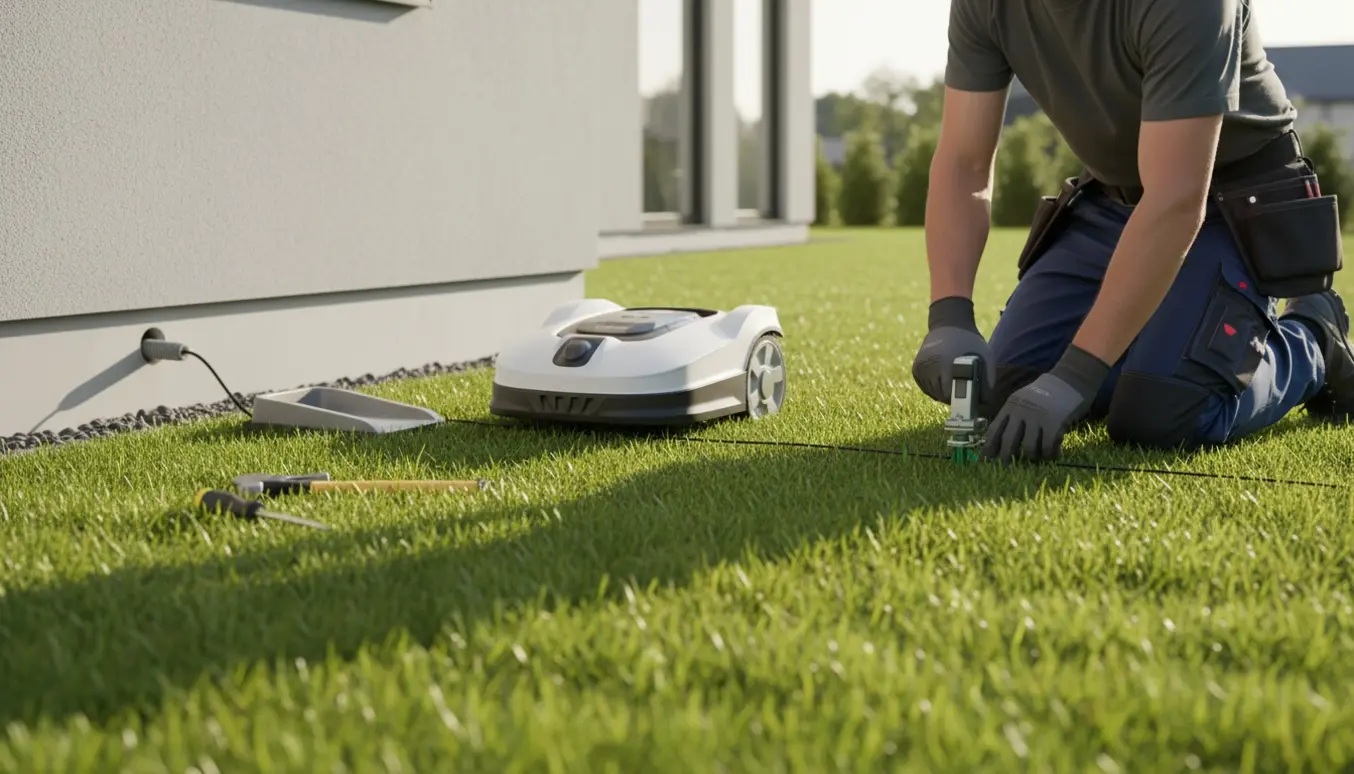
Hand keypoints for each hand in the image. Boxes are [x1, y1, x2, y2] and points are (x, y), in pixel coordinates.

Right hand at [911, 297, 994, 403]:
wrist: (948, 325)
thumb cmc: (969, 341)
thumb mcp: (985, 354)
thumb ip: (988, 378)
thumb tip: (985, 402)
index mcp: (945, 363)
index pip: (950, 394)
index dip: (961, 398)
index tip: (970, 397)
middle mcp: (928, 366)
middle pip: (941, 396)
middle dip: (954, 397)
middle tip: (964, 389)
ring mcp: (920, 368)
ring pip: (934, 394)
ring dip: (944, 393)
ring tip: (955, 382)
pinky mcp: (916, 369)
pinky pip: (926, 388)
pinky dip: (936, 389)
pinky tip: (945, 379)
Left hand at [980, 345, 1109, 463]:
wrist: (1071, 378)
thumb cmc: (1048, 391)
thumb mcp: (1024, 398)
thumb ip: (1014, 415)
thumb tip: (1002, 440)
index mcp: (1011, 406)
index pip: (995, 429)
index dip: (988, 447)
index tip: (983, 461)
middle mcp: (1021, 411)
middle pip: (1008, 441)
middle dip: (1005, 457)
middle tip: (1005, 468)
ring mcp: (1037, 417)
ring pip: (1028, 448)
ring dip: (1031, 457)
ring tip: (1036, 458)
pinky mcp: (1054, 423)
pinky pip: (1048, 447)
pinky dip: (1049, 454)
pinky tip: (1052, 454)